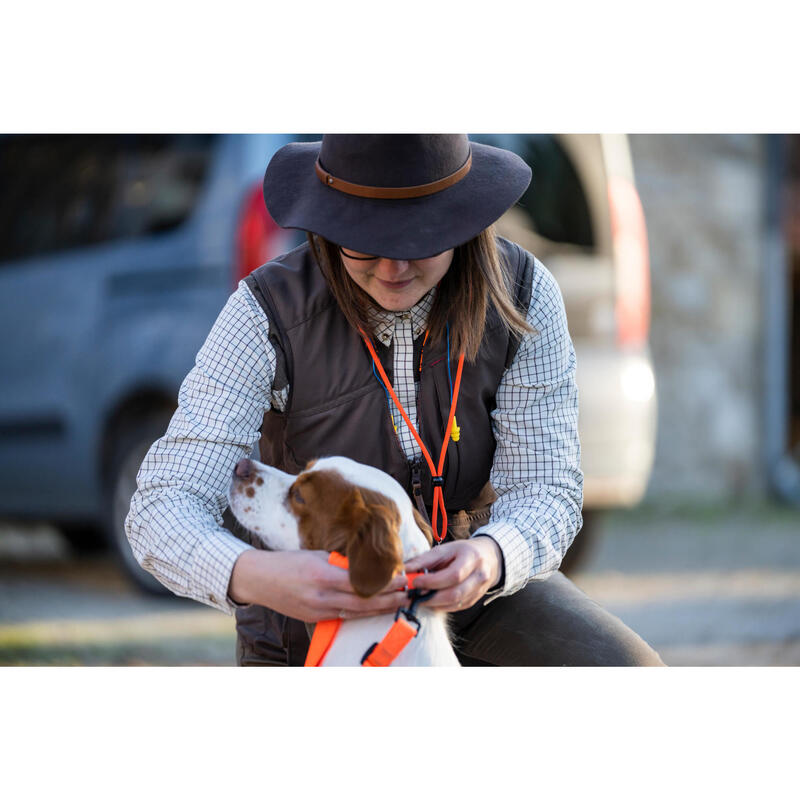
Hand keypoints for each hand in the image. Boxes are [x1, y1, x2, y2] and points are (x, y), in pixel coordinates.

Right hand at [229, 549, 409, 622]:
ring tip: (399, 604)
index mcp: (322, 575)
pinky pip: (343, 617)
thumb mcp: (316, 554)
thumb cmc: (288, 562)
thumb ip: (341, 562)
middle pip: (363, 601)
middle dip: (390, 599)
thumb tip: (367, 563)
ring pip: (356, 612)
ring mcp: (318, 610)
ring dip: (380, 609)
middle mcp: (321, 595)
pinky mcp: (314, 619)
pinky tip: (375, 610)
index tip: (403, 577)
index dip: (385, 582)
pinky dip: (361, 613)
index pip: (362, 581)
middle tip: (409, 594)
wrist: (259, 579)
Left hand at [403, 536, 502, 611]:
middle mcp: (480, 575)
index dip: (433, 581)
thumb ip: (425, 559)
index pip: (454, 575)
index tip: (415, 582)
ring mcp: (480, 590)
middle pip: (455, 593)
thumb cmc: (462, 551)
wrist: (488, 557)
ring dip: (434, 604)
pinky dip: (441, 606)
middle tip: (414, 595)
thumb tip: (404, 569)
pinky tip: (430, 601)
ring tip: (419, 598)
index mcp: (472, 558)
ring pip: (455, 603)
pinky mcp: (475, 600)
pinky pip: (456, 608)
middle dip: (431, 597)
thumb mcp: (445, 549)